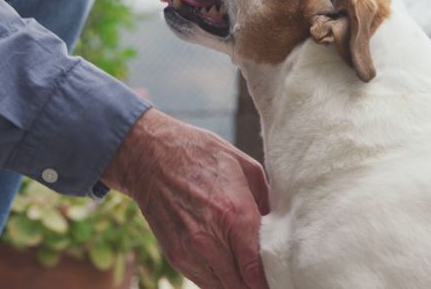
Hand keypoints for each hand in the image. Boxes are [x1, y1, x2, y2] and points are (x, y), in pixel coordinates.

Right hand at [102, 109, 270, 288]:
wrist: (149, 155)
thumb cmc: (200, 154)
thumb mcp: (245, 167)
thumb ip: (266, 202)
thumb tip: (281, 227)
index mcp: (234, 214)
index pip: (257, 270)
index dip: (271, 279)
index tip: (281, 276)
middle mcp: (209, 238)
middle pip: (241, 285)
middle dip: (256, 283)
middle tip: (268, 276)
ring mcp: (189, 251)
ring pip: (223, 288)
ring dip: (238, 283)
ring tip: (248, 271)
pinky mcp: (175, 255)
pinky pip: (204, 281)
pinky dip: (219, 278)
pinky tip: (227, 264)